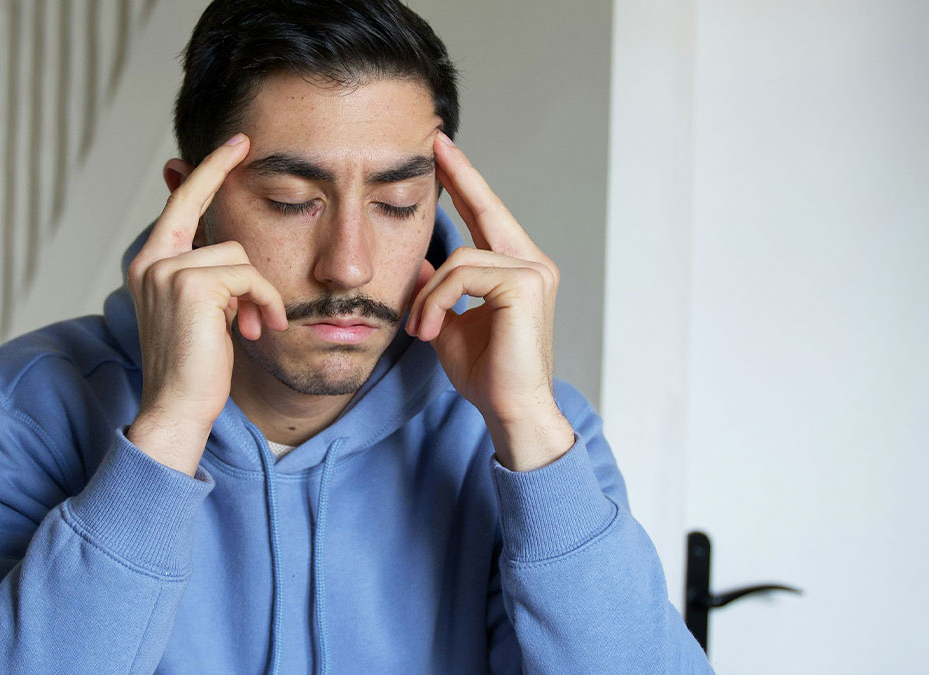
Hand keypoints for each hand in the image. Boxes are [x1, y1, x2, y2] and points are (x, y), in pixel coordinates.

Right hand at [124, 134, 287, 475]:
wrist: (177, 408)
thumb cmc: (193, 368)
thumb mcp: (199, 313)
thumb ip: (208, 277)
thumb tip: (231, 253)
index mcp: (149, 264)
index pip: (181, 203)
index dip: (208, 170)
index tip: (236, 143)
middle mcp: (151, 261)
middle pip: (218, 228)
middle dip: (236, 222)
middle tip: (251, 202)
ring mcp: (167, 270)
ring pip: (239, 258)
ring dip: (258, 295)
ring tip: (252, 328)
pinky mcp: (192, 285)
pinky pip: (249, 277)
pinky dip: (263, 302)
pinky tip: (256, 329)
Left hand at [406, 132, 574, 470]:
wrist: (511, 411)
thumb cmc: (487, 375)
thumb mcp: (448, 324)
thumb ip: (437, 290)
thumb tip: (419, 262)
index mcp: (516, 270)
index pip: (487, 216)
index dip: (465, 183)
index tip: (443, 151)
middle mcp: (532, 263)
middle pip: (486, 209)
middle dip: (459, 176)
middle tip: (435, 144)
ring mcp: (534, 271)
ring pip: (460, 258)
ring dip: (429, 296)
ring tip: (421, 329)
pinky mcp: (526, 285)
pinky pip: (463, 275)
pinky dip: (438, 303)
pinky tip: (432, 331)